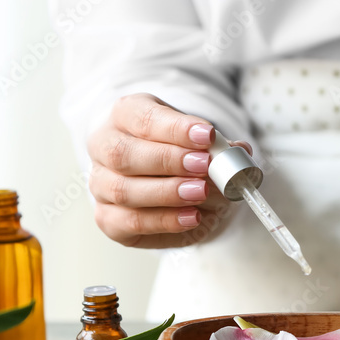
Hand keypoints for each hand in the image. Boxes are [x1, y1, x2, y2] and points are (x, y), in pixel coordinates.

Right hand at [86, 93, 249, 247]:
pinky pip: (131, 224)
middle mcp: (103, 148)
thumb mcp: (189, 132)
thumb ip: (213, 143)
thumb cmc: (170, 145)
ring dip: (167, 193)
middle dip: (168, 161)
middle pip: (124, 155)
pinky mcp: (108, 219)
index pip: (143, 118)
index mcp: (122, 115)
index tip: (208, 136)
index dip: (175, 129)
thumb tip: (238, 151)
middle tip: (204, 167)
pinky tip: (192, 217)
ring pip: (124, 191)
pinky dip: (165, 222)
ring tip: (201, 193)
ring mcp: (100, 185)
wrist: (149, 168)